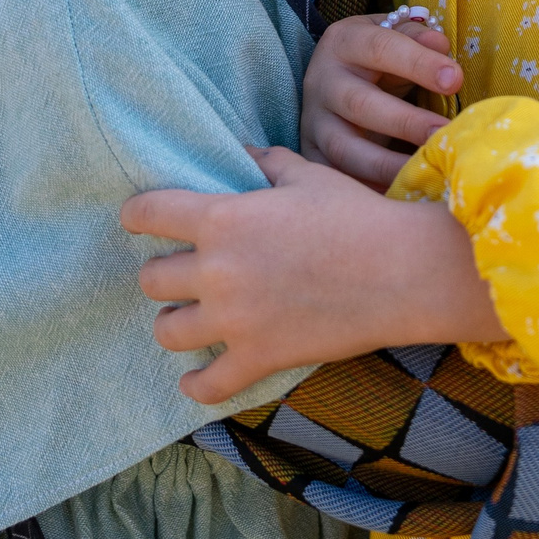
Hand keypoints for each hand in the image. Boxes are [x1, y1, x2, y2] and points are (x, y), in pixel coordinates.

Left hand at [123, 147, 504, 404]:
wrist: (402, 271)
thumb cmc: (357, 216)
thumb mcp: (307, 175)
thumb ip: (265, 164)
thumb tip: (242, 154)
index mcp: (223, 219)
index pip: (148, 214)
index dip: (137, 216)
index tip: (139, 220)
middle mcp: (217, 270)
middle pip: (151, 278)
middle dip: (162, 274)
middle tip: (182, 273)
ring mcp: (235, 320)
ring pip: (167, 331)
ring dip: (173, 323)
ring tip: (187, 319)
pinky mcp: (258, 358)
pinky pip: (207, 385)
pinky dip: (196, 384)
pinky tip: (194, 378)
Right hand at [302, 13, 459, 188]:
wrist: (331, 78)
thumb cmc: (376, 59)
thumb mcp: (392, 38)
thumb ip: (416, 38)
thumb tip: (439, 44)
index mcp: (344, 42)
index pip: (380, 48)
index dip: (418, 63)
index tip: (456, 80)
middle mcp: (322, 81)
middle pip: (359, 104)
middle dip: (405, 122)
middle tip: (445, 134)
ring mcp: (314, 122)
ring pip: (344, 148)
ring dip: (386, 165)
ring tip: (424, 172)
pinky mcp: (311, 155)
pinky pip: (336, 178)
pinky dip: (365, 190)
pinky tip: (397, 197)